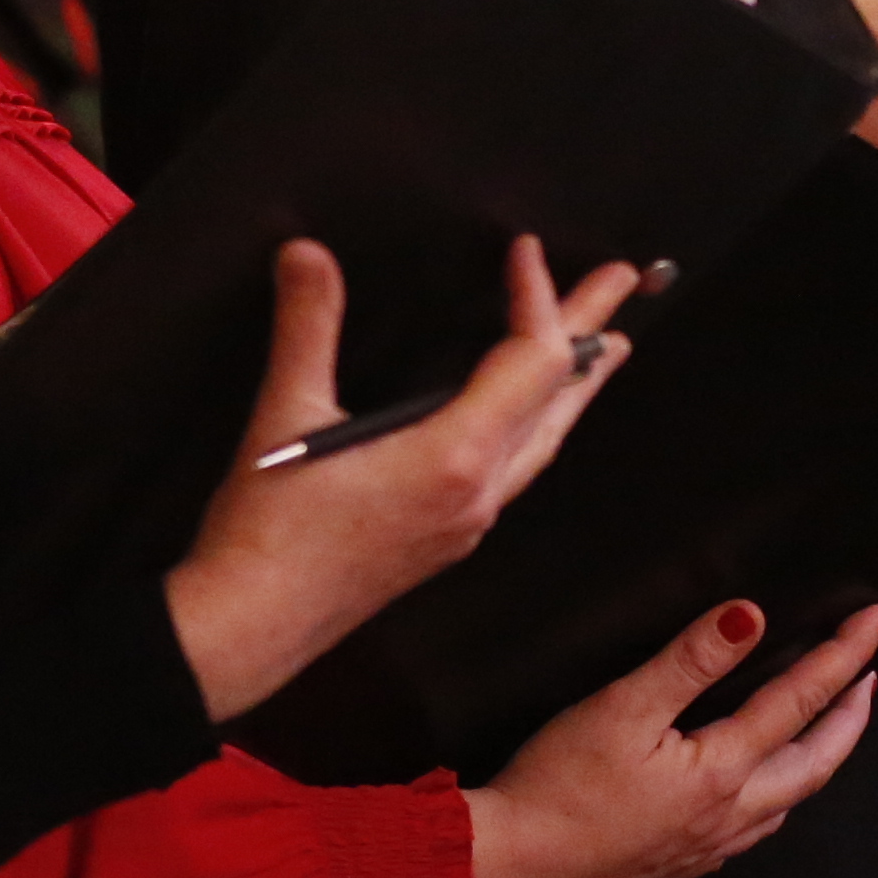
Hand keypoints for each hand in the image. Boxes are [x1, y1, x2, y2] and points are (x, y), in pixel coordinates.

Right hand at [163, 237, 647, 724]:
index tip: (527, 248)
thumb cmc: (269, 532)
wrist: (254, 628)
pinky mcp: (447, 539)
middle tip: (623, 280)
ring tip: (601, 354)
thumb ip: (307, 328)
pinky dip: (537, 426)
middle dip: (590, 336)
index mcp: (454, 456)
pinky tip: (520, 422)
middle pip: (555, 401)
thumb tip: (307, 251)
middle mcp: (478, 491)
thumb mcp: (286, 416)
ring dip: (572, 388)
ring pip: (544, 442)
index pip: (529, 361)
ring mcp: (468, 521)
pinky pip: (517, 469)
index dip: (536, 299)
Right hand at [460, 598, 877, 877]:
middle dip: (851, 717)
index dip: (841, 656)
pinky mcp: (676, 866)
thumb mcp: (621, 707)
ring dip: (818, 760)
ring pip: (787, 802)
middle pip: (815, 763)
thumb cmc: (557, 790)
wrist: (512, 869)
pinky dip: (775, 799)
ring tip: (827, 731)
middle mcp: (728, 816)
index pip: (800, 701)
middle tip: (870, 679)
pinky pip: (752, 832)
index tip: (874, 621)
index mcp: (721, 771)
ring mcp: (705, 848)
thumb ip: (689, 661)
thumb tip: (748, 618)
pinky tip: (756, 796)